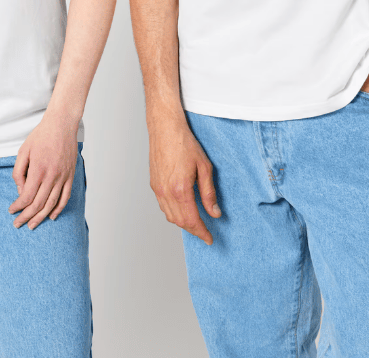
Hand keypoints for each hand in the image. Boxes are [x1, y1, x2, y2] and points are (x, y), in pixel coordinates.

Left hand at [9, 114, 77, 230]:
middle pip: (38, 204)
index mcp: (38, 170)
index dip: (18, 207)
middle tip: (18, 224)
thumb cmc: (41, 136)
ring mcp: (63, 177)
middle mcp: (52, 176)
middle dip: (26, 217)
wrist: (62, 124)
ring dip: (41, 217)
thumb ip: (19, 172)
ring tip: (32, 225)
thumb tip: (20, 191)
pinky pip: (65, 197)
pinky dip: (58, 209)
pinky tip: (51, 216)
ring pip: (52, 204)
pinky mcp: (70, 175)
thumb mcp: (23, 151)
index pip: (27, 196)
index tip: (12, 210)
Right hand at [148, 114, 220, 244]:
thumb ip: (209, 193)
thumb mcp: (204, 167)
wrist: (165, 128)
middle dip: (193, 230)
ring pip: (170, 216)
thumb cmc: (184, 143)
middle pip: (180, 222)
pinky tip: (182, 209)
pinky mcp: (153, 184)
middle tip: (205, 233)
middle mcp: (166, 192)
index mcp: (180, 189)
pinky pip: (163, 206)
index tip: (209, 239)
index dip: (202, 232)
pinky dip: (173, 213)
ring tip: (195, 223)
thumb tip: (215, 212)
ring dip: (183, 223)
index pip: (192, 220)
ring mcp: (158, 189)